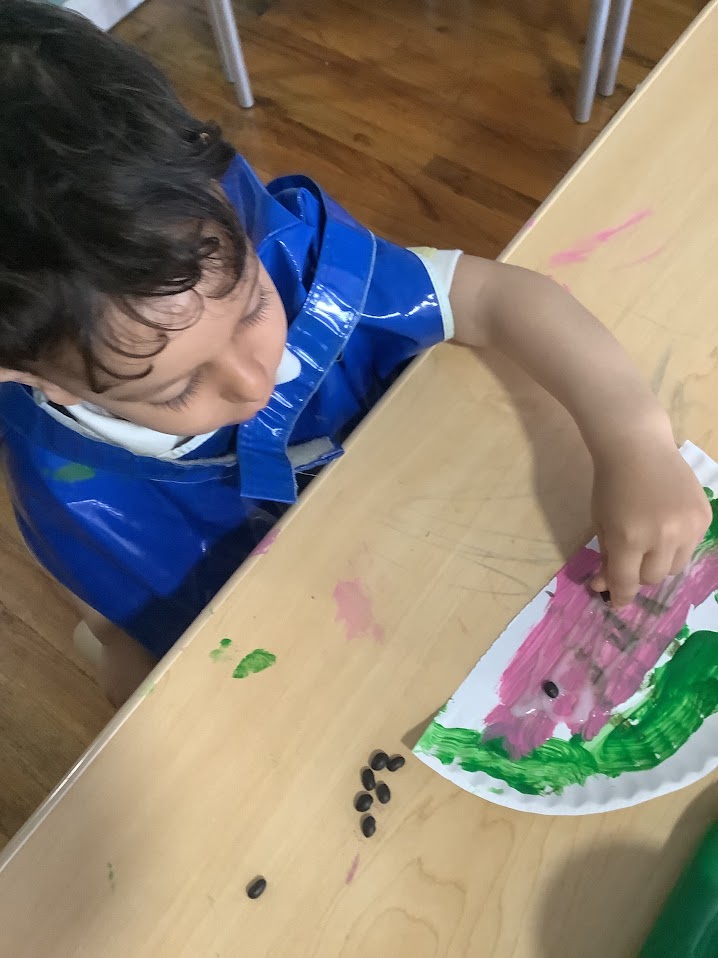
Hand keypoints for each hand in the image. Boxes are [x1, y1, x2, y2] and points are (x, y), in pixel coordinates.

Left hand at [590, 433, 711, 607]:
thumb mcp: (601, 523)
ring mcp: (687, 527)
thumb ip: (607, 557)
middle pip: (653, 578)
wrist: (638, 446)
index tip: (616, 602)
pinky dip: (678, 543)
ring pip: (676, 566)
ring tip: (650, 541)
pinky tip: (667, 524)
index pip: (627, 583)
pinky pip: (692, 545)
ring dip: (660, 562)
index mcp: (630, 538)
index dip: (620, 596)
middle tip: (630, 560)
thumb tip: (605, 587)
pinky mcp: (704, 517)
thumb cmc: (612, 484)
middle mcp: (662, 537)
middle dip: (637, 574)